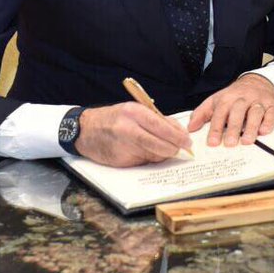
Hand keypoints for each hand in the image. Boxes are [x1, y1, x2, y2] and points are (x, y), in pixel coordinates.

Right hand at [75, 102, 191, 166]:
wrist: (86, 130)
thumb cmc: (113, 118)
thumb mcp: (134, 110)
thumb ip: (156, 119)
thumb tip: (178, 132)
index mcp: (134, 112)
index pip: (162, 127)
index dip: (177, 136)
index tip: (187, 141)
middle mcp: (128, 129)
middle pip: (160, 144)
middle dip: (173, 149)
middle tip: (180, 149)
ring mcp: (123, 146)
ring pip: (153, 155)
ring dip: (162, 154)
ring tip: (163, 149)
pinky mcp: (120, 160)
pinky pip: (142, 162)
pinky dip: (148, 158)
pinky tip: (145, 152)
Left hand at [187, 74, 273, 146]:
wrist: (258, 82)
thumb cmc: (235, 96)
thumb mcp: (216, 100)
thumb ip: (202, 114)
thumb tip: (190, 128)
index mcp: (228, 97)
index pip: (220, 112)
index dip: (216, 128)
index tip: (212, 142)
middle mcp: (244, 98)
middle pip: (238, 111)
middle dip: (233, 128)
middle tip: (229, 144)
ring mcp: (259, 101)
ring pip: (256, 112)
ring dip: (251, 127)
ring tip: (246, 141)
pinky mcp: (273, 106)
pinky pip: (272, 113)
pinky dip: (268, 122)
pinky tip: (264, 132)